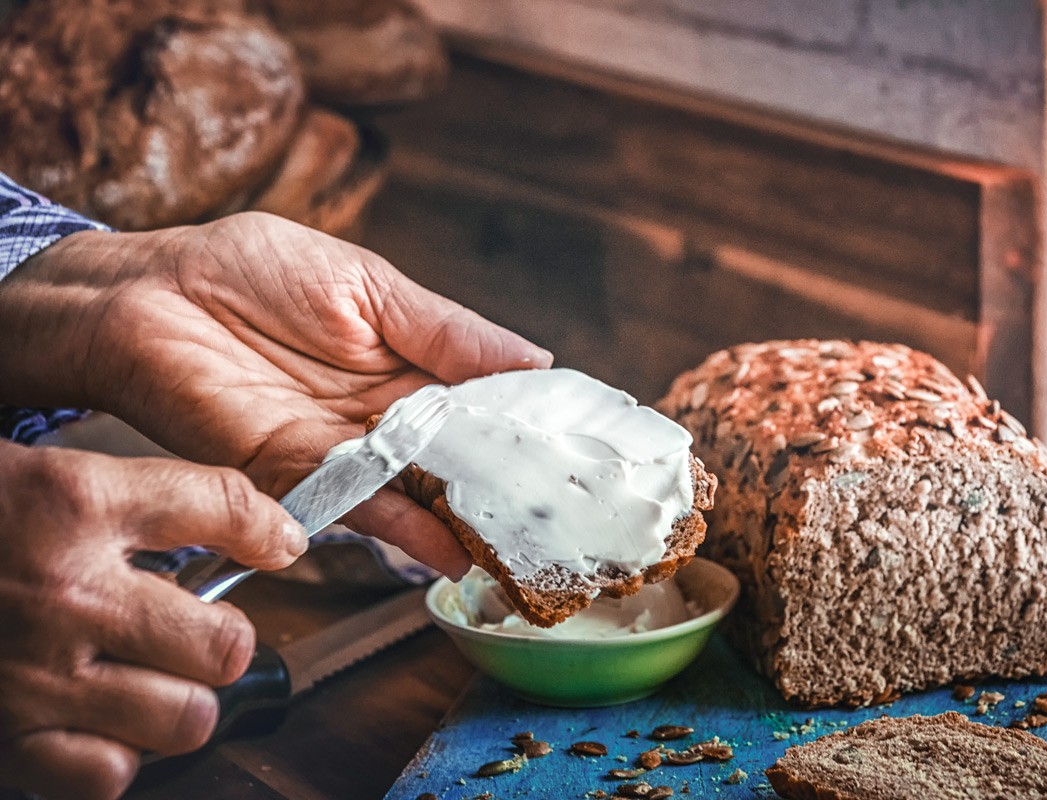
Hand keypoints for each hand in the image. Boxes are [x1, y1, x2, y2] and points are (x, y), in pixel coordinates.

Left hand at [0, 212, 552, 577]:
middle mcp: (379, 414)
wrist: (144, 291)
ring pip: (414, 489)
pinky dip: (400, 525)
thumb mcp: (369, 286)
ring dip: (464, 518)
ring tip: (519, 547)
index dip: (526, 426)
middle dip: (505, 485)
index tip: (578, 452)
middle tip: (563, 515)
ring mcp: (339, 447)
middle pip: (455, 457)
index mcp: (405, 363)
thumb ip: (448, 331)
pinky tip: (447, 547)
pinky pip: (355, 501)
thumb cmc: (251, 269)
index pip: (481, 403)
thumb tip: (538, 360)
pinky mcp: (290, 472)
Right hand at [0, 441, 306, 799]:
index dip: (268, 528)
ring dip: (178, 704)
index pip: (220, 505)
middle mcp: (65, 592)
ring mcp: (33, 675)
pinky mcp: (2, 739)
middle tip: (197, 635)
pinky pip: (106, 776)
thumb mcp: (50, 477)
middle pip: (225, 645)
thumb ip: (155, 498)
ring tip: (147, 681)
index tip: (278, 542)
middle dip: (223, 644)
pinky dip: (112, 757)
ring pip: (183, 719)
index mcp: (75, 504)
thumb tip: (268, 531)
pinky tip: (93, 722)